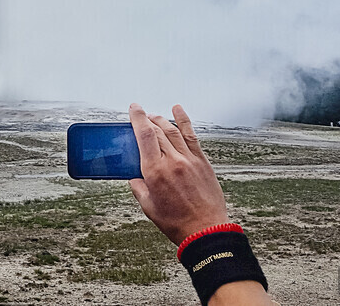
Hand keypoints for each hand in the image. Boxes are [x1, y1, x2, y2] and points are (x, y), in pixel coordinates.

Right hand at [128, 103, 229, 244]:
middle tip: (141, 115)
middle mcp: (172, 161)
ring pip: (173, 130)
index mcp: (155, 172)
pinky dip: (184, 120)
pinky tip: (178, 110)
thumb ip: (139, 188)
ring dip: (161, 119)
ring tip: (155, 116)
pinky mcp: (202, 161)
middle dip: (147, 119)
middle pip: (157, 130)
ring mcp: (189, 159)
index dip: (137, 118)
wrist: (205, 230)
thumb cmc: (177, 222)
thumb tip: (135, 178)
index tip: (133, 109)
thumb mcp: (149, 207)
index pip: (144, 135)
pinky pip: (191, 135)